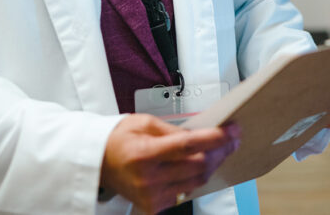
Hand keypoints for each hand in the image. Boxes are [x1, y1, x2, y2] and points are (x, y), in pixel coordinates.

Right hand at [100, 114, 239, 213]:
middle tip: (230, 139)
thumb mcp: (144, 122)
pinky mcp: (153, 206)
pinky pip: (185, 193)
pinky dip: (194, 178)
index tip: (232, 130)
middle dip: (220, 151)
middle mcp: (148, 178)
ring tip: (217, 150)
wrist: (97, 162)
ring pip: (197, 182)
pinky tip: (197, 166)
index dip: (215, 138)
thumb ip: (174, 130)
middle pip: (198, 166)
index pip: (188, 146)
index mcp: (145, 153)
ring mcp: (151, 196)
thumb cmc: (118, 139)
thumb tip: (201, 134)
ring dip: (211, 165)